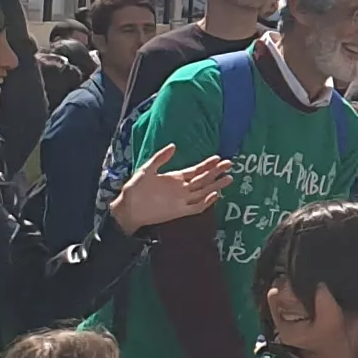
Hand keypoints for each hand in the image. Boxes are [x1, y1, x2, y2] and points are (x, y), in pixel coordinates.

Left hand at [108, 144, 233, 232]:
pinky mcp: (179, 211)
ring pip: (203, 192)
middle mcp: (182, 189)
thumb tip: (174, 146)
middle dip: (216, 172)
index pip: (196, 170)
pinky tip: (215, 195)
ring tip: (228, 178)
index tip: (218, 158)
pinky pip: (196, 207)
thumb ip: (160, 158)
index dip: (207, 164)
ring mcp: (182, 200)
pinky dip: (206, 202)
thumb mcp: (146, 169)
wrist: (128, 209)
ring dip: (215, 185)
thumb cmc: (135, 189)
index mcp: (175, 178)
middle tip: (230, 164)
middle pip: (203, 180)